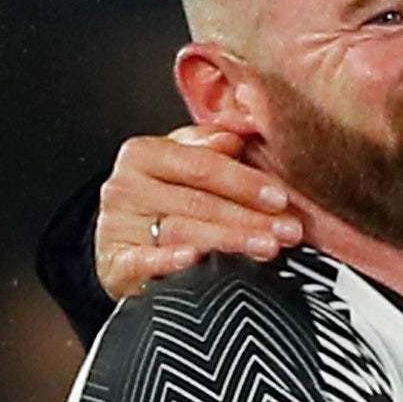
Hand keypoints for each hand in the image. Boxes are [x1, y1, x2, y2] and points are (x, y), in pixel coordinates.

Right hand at [96, 125, 301, 298]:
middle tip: (287, 230)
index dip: (244, 181)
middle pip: (197, 201)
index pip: (201, 165)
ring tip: (268, 248)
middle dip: (250, 216)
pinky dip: (168, 261)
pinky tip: (195, 259)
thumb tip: (233, 136)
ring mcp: (117, 227)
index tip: (280, 197)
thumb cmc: (167, 200)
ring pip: (181, 231)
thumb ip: (210, 147)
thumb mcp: (185, 165)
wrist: (126, 246)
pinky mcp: (115, 265)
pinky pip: (141, 261)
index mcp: (144, 154)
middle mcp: (126, 187)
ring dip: (230, 240)